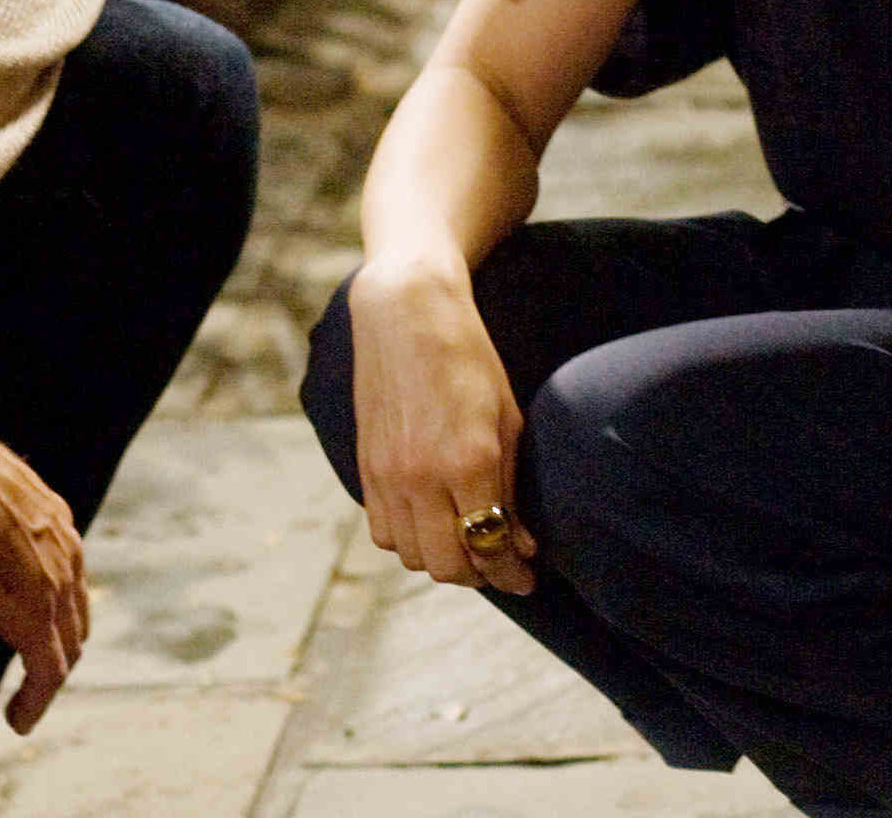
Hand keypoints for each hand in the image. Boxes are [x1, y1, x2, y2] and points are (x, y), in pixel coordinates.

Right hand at [0, 418, 87, 732]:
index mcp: (52, 516)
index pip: (67, 576)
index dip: (55, 613)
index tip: (36, 639)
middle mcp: (65, 549)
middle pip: (74, 617)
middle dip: (57, 653)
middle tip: (32, 684)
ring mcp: (52, 580)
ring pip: (63, 648)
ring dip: (45, 682)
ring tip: (22, 710)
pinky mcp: (32, 611)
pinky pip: (45, 666)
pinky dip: (36, 698)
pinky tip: (17, 720)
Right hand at [347, 259, 538, 594]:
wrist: (405, 313)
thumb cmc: (468, 358)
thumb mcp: (507, 420)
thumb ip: (510, 489)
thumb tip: (521, 547)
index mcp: (467, 462)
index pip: (490, 549)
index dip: (512, 575)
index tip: (527, 578)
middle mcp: (421, 477)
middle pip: (447, 566)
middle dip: (479, 574)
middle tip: (499, 564)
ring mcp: (387, 474)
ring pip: (411, 556)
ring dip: (440, 559)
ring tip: (465, 542)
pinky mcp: (365, 467)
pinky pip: (382, 531)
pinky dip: (407, 539)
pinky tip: (429, 521)